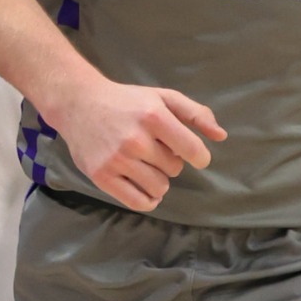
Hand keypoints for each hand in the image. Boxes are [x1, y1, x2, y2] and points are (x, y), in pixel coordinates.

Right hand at [54, 79, 226, 212]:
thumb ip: (195, 113)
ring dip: (158, 179)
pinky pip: (139, 202)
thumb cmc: (127, 101)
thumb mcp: (162, 97)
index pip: (192, 150)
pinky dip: (148, 199)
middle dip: (169, 161)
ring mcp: (117, 160)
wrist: (79, 104)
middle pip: (175, 169)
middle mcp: (135, 139)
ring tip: (145, 164)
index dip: (199, 156)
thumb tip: (221, 136)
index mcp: (154, 116)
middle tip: (153, 148)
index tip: (193, 155)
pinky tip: (143, 185)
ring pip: (159, 187)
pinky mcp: (102, 176)